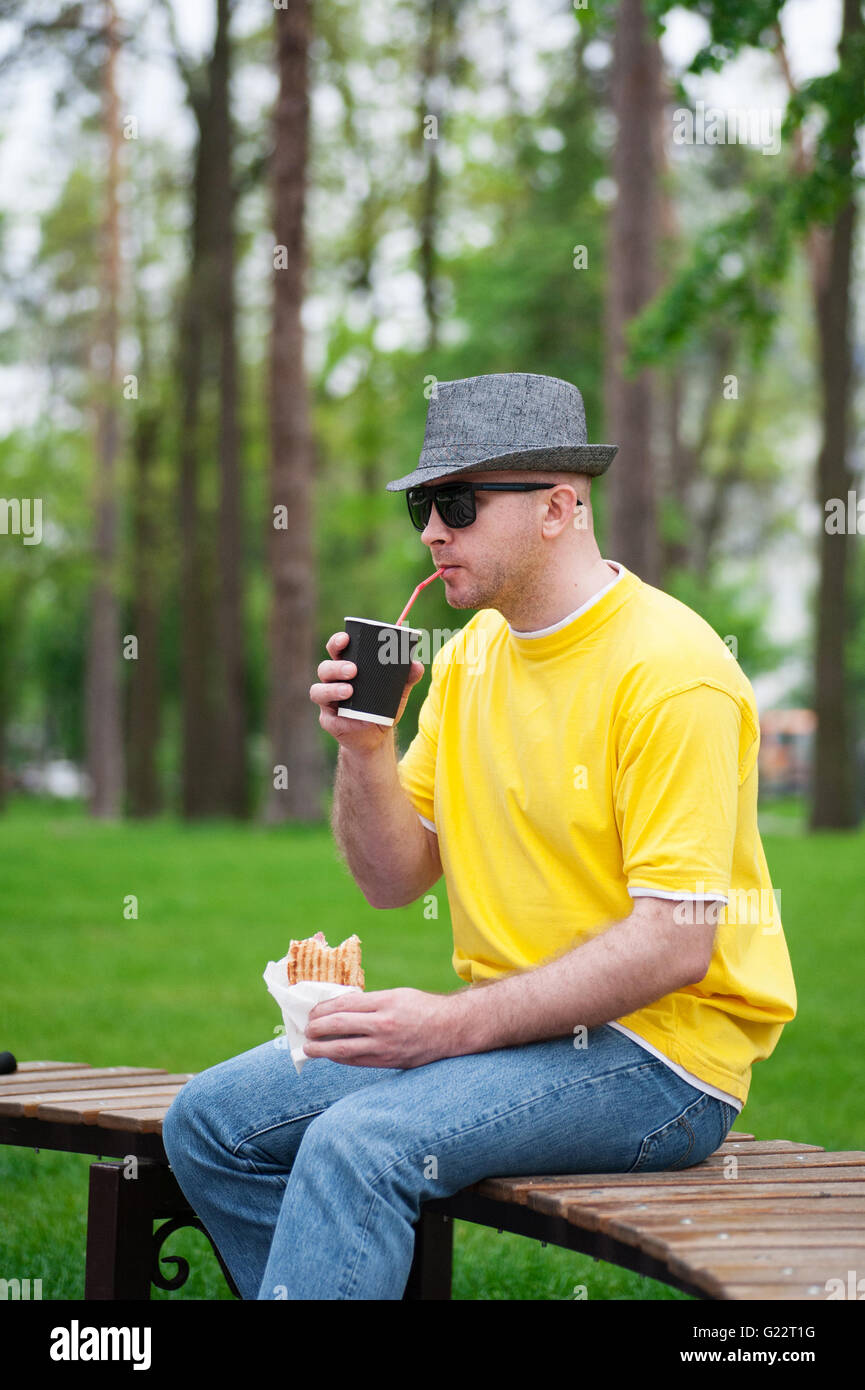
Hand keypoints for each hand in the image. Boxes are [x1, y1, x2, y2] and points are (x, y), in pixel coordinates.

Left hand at [303, 987, 460, 1067]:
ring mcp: (385, 1046)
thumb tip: (340, 1008)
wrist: (452, 1030)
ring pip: (344, 1049)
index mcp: (385, 1002)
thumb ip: (370, 1002)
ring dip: (322, 1049)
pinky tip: (331, 1056)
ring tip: (309, 1048)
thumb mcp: (397, 995)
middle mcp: (383, 1024)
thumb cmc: (423, 1008)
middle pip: (338, 1026)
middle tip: (306, 1029)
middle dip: (317, 1029)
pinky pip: (357, 1062)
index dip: (323, 1009)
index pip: (343, 1005)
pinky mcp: (389, 1062)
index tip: (312, 1011)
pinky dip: (340, 1059)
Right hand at [309, 631, 424, 752]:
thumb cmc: (381, 707)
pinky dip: (346, 720)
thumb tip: (416, 664)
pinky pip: (330, 719)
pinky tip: (361, 721)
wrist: (376, 737)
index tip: (345, 638)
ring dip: (333, 690)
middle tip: (353, 670)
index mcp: (345, 668)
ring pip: (318, 691)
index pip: (336, 650)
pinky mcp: (329, 722)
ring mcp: (327, 702)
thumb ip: (407, 678)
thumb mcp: (397, 692)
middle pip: (325, 669)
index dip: (336, 642)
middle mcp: (332, 682)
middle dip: (336, 667)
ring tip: (350, 691)